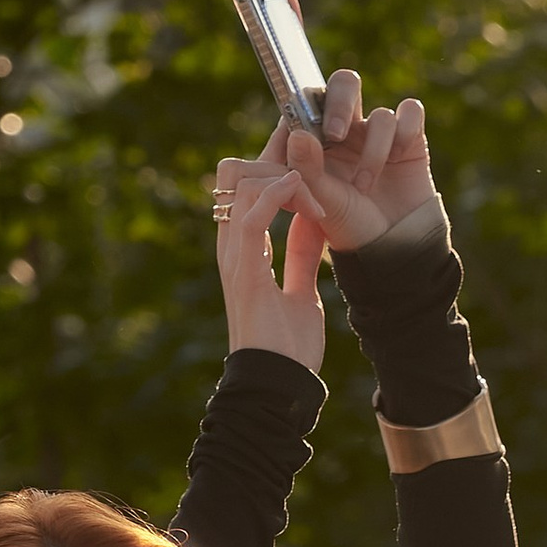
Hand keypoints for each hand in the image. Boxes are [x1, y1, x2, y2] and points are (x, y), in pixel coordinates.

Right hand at [212, 130, 328, 368]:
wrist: (280, 386)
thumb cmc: (289, 348)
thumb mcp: (303, 291)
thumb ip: (302, 256)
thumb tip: (311, 221)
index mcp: (242, 250)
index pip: (245, 185)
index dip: (274, 164)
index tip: (310, 164)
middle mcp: (231, 247)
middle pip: (236, 173)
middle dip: (275, 160)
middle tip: (314, 174)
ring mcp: (233, 257)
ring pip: (240, 185)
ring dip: (282, 178)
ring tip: (315, 196)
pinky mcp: (244, 271)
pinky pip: (250, 216)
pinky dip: (274, 194)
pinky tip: (300, 188)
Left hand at [278, 76, 436, 251]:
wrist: (392, 249)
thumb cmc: (350, 227)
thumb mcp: (322, 202)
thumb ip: (307, 169)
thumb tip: (298, 135)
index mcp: (318, 138)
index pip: (309, 101)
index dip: (306, 106)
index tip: (307, 133)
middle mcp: (349, 129)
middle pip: (344, 85)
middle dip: (338, 105)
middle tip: (334, 134)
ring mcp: (379, 133)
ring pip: (380, 115)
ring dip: (373, 151)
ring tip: (365, 186)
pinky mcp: (410, 139)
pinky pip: (410, 112)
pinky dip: (406, 130)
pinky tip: (398, 157)